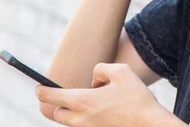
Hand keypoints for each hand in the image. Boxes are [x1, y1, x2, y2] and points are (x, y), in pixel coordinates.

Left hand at [36, 63, 171, 126]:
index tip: (38, 88)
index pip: (51, 97)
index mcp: (83, 101)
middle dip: (59, 104)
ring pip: (70, 123)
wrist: (151, 126)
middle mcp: (81, 119)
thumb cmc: (137, 98)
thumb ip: (101, 69)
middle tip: (67, 96)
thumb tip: (94, 80)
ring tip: (90, 103)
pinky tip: (104, 112)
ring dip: (73, 113)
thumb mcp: (121, 71)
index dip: (41, 90)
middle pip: (57, 114)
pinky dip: (87, 119)